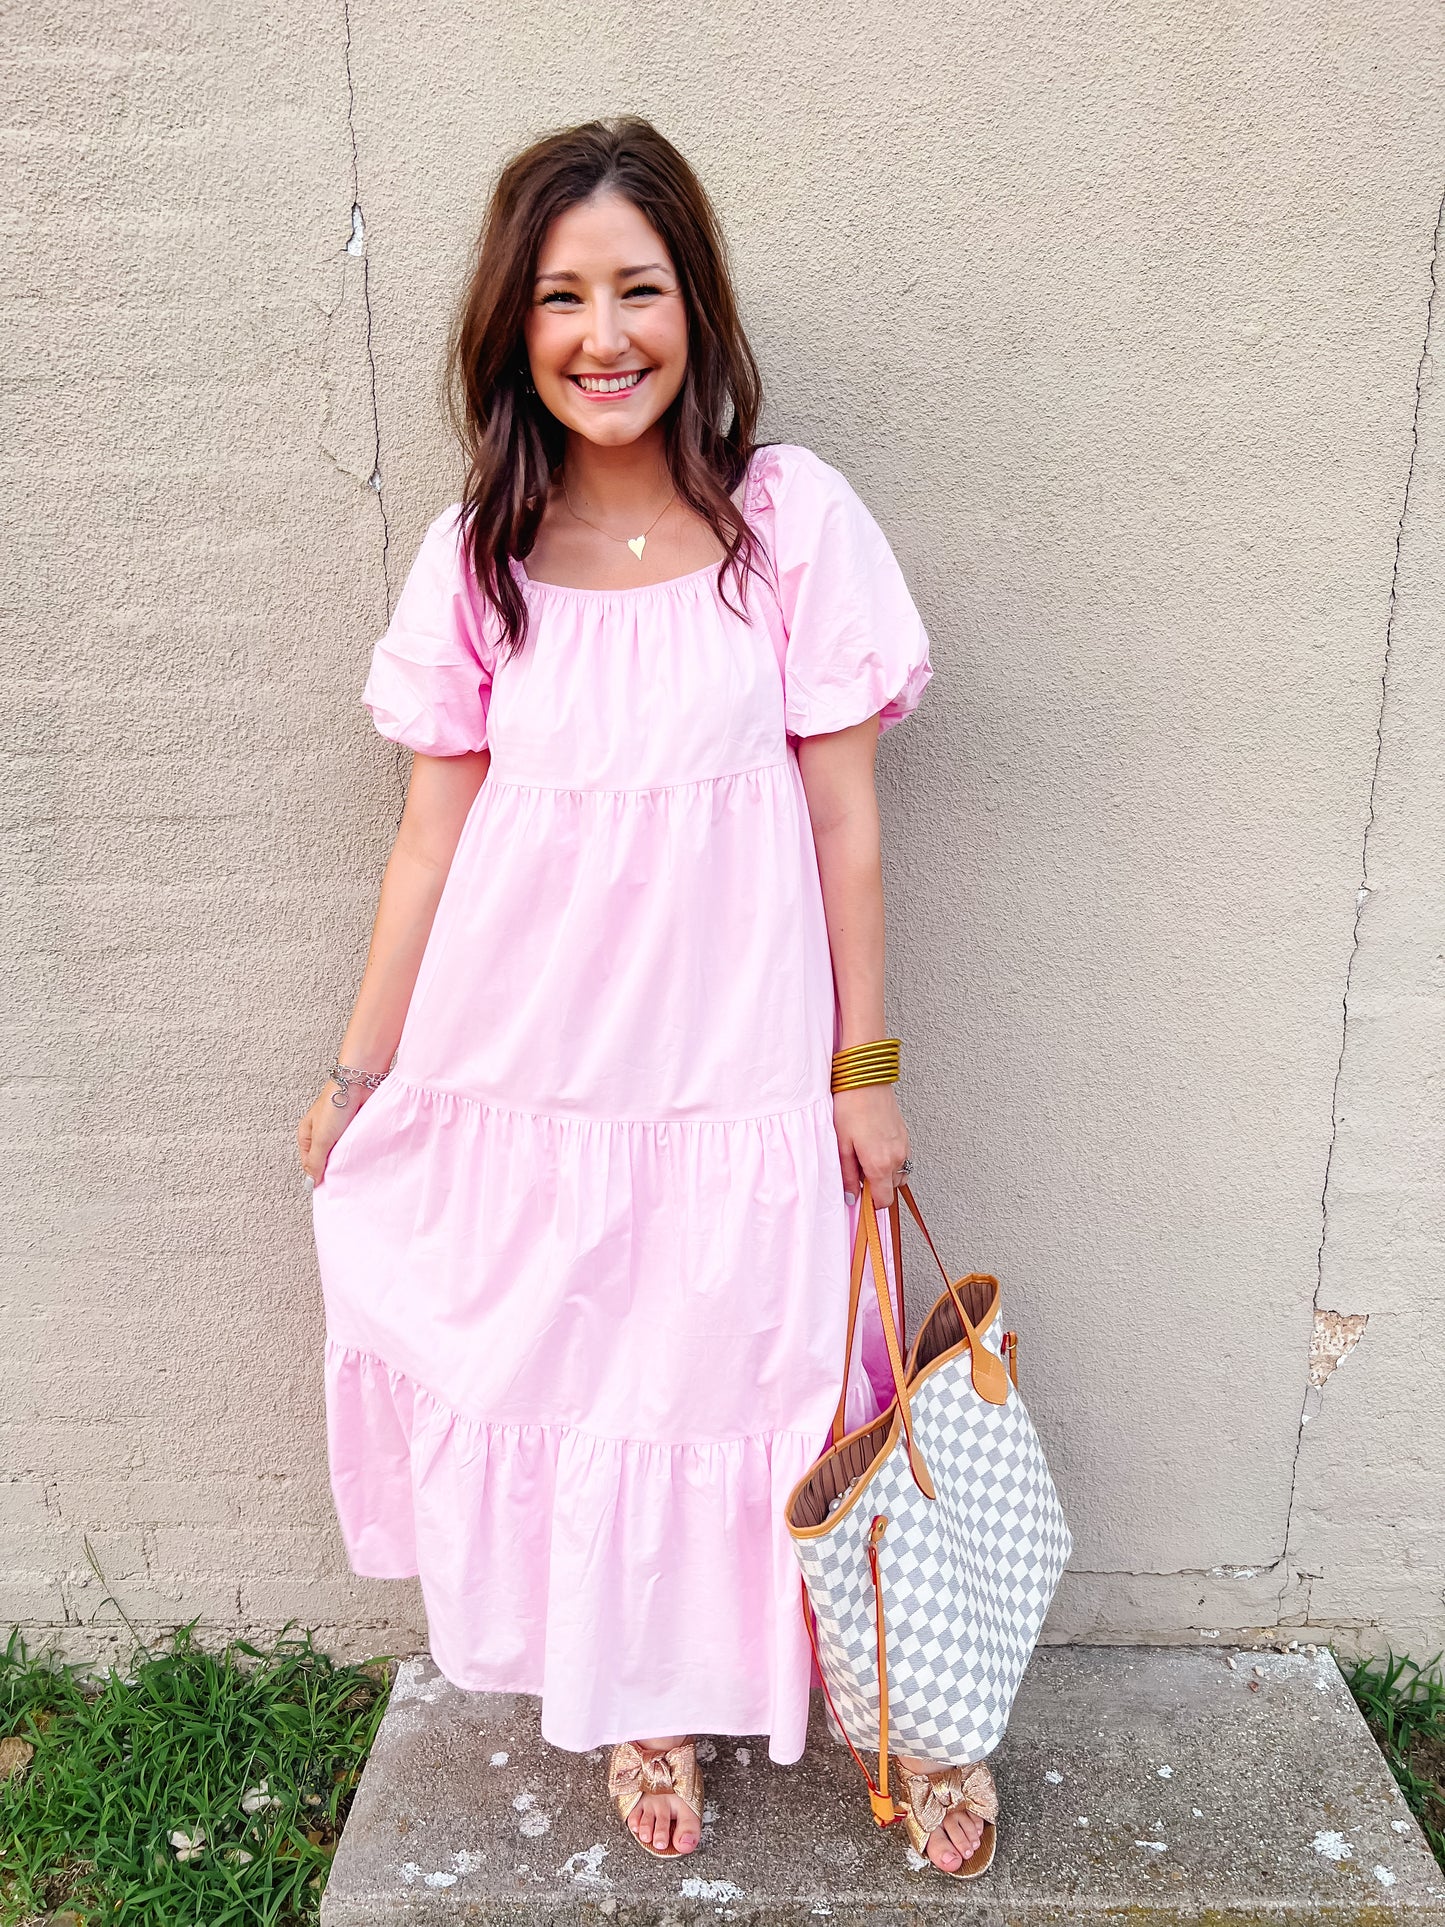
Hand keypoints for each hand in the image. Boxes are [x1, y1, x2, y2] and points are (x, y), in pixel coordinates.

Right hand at [296, 1081, 369, 1186]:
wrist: (359, 1084)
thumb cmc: (334, 1104)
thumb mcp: (321, 1138)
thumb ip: (316, 1161)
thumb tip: (311, 1182)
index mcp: (307, 1134)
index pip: (309, 1163)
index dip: (317, 1175)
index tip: (328, 1186)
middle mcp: (322, 1133)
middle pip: (326, 1159)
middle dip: (333, 1168)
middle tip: (342, 1178)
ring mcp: (339, 1131)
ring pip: (341, 1153)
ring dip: (346, 1159)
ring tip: (353, 1167)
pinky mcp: (354, 1129)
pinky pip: (354, 1146)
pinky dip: (357, 1151)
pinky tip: (361, 1156)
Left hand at [833, 1083, 908, 1209]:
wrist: (866, 1079)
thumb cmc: (851, 1108)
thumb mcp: (842, 1145)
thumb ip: (847, 1175)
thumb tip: (851, 1196)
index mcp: (880, 1164)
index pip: (884, 1200)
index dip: (871, 1203)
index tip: (860, 1197)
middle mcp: (897, 1158)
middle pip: (891, 1188)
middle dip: (876, 1186)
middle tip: (857, 1170)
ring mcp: (904, 1146)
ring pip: (898, 1174)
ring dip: (884, 1173)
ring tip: (865, 1157)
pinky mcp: (905, 1136)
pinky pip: (902, 1158)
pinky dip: (890, 1160)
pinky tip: (873, 1146)